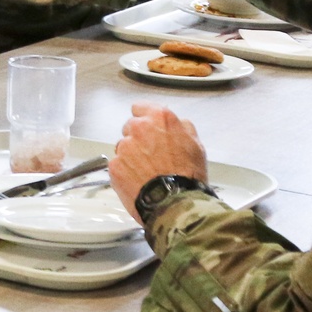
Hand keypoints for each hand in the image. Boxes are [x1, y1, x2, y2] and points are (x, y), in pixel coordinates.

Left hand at [110, 103, 209, 222]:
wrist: (176, 203)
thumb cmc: (188, 176)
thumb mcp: (196, 145)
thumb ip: (183, 128)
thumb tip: (176, 123)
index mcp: (159, 118)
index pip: (140, 108)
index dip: (144, 119)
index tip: (147, 128)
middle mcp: (139, 128)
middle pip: (130, 128)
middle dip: (138, 139)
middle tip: (151, 156)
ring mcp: (124, 147)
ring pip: (123, 147)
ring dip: (130, 156)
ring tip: (147, 172)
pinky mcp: (114, 165)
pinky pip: (117, 165)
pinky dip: (124, 172)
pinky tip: (138, 181)